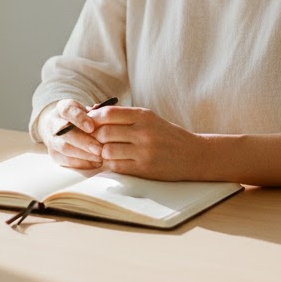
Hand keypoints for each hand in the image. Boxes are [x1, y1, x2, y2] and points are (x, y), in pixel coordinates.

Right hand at [40, 99, 107, 170]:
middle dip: (83, 141)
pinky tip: (95, 163)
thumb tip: (103, 114)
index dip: (79, 119)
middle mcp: (52, 122)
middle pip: (64, 132)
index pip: (67, 110)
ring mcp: (51, 139)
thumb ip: (96, 113)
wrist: (65, 129)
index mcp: (62, 107)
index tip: (92, 127)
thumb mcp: (88, 111)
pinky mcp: (54, 154)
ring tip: (100, 157)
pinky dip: (82, 163)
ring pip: (64, 148)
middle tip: (99, 149)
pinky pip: (66, 161)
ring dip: (84, 154)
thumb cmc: (82, 118)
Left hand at [86, 106, 203, 180]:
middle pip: (104, 133)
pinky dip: (110, 164)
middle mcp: (144, 132)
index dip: (93, 118)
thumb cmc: (166, 135)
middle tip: (91, 140)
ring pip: (107, 151)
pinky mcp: (144, 169)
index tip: (87, 123)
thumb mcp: (149, 118)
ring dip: (101, 152)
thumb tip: (93, 112)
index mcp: (144, 116)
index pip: (109, 114)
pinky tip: (113, 161)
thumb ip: (124, 116)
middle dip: (94, 137)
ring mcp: (144, 152)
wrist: (192, 155)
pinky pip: (117, 166)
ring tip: (103, 151)